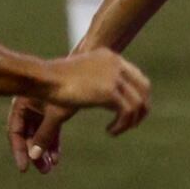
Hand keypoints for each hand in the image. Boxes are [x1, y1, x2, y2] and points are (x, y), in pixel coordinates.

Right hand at [8, 94, 75, 173]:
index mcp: (22, 102)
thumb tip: (35, 157)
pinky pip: (49, 130)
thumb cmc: (67, 87)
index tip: (24, 167)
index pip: (14, 130)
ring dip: (43, 151)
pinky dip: (52, 143)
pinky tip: (56, 157)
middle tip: (44, 170)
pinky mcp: (53, 111)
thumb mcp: (55, 112)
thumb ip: (44, 134)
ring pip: (38, 134)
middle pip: (26, 135)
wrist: (85, 69)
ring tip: (50, 167)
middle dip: (34, 153)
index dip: (18, 150)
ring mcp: (40, 109)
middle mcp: (28, 106)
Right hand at [12, 50, 151, 172]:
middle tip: (131, 124)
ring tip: (116, 130)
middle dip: (142, 109)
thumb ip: (94, 81)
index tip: (131, 112)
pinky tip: (110, 131)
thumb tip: (102, 93)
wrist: (45, 79)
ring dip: (130, 122)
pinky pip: (127, 112)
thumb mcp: (80, 76)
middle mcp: (116, 63)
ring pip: (138, 103)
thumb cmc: (54, 80)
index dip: (139, 96)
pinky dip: (121, 125)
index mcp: (110, 57)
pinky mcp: (109, 91)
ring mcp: (114, 76)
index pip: (137, 77)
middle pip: (144, 88)